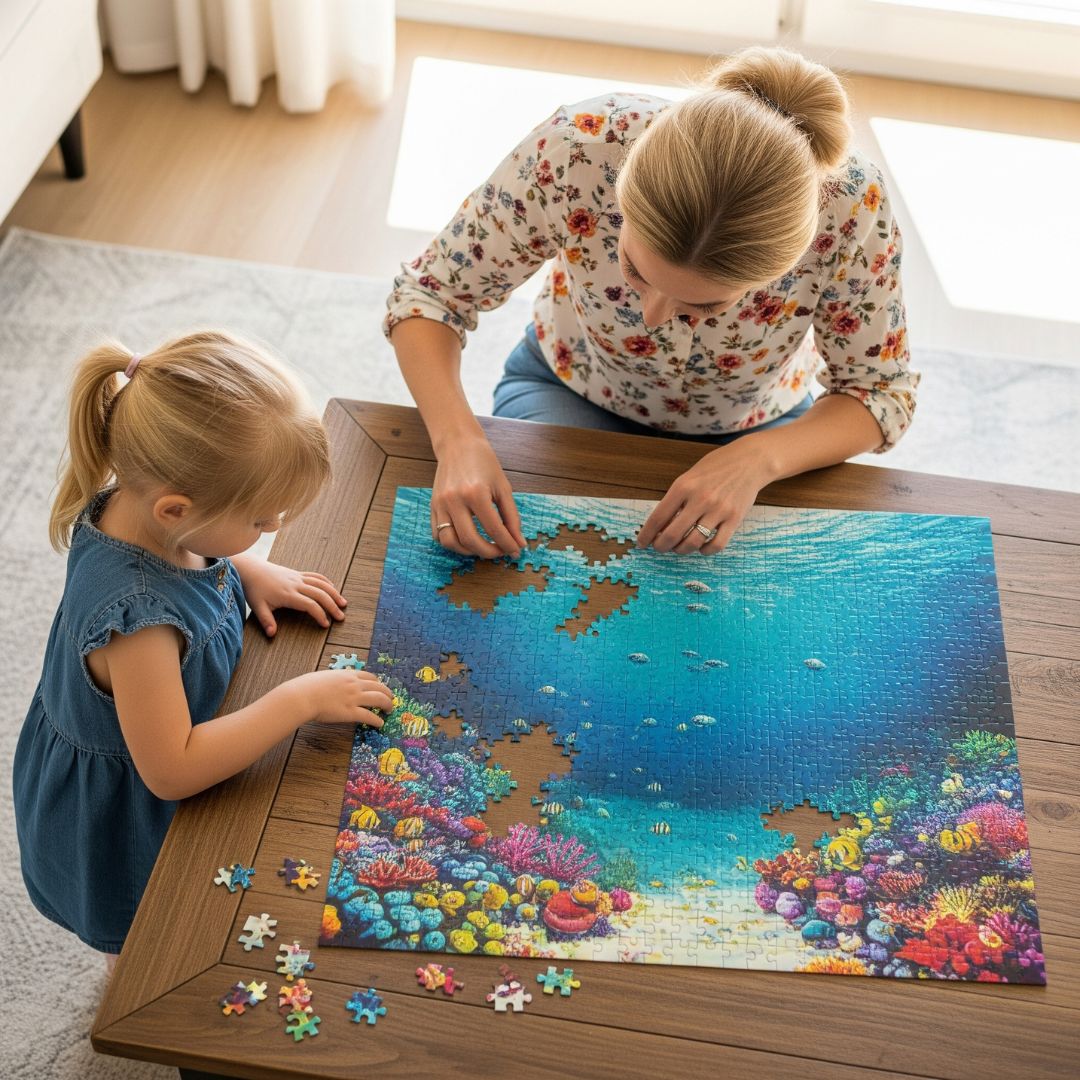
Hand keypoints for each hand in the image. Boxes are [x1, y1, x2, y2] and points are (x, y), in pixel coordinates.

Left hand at [233, 556, 345, 636]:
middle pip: (320, 594)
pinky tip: (333, 590)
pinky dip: (327, 583)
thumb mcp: (257, 606)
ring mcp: (298, 577)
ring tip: (343, 603)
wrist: (251, 569)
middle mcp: (296, 584)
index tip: (326, 624)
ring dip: (334, 593)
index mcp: (288, 594)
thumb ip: (266, 620)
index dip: (320, 615)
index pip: (310, 604)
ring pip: (322, 583)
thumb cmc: (254, 589)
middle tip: (341, 617)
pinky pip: (316, 576)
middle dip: (332, 606)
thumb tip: (272, 634)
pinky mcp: (298, 574)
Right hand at [290, 669, 390, 726]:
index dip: (378, 683)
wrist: (302, 696)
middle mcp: (355, 684)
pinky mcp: (351, 712)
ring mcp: (354, 698)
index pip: (370, 676)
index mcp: (348, 675)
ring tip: (389, 710)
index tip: (380, 687)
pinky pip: (369, 716)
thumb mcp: (324, 677)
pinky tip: (380, 724)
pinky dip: (377, 720)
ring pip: (379, 699)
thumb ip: (334, 680)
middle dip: (387, 693)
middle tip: (390, 699)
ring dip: (387, 705)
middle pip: (379, 687)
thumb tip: (333, 683)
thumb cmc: (307, 686)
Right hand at [431, 434, 526, 558]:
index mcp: (476, 493)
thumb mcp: (503, 487)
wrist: (458, 444)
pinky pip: (438, 535)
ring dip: (468, 551)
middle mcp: (454, 500)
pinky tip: (466, 539)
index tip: (516, 551)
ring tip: (482, 548)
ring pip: (450, 542)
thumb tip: (519, 543)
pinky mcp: (432, 506)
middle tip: (500, 552)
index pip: (494, 529)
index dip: (507, 544)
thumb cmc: (484, 463)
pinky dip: (452, 543)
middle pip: (470, 541)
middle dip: (489, 553)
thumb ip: (512, 517)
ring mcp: (440, 504)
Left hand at [636, 440, 771, 554]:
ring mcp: (719, 510)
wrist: (749, 461)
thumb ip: (675, 499)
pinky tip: (701, 547)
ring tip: (679, 547)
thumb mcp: (689, 477)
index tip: (641, 543)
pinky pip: (716, 545)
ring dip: (681, 550)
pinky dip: (705, 551)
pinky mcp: (734, 519)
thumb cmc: (715, 468)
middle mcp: (700, 499)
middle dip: (660, 546)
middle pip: (672, 535)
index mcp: (683, 486)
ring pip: (693, 543)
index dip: (646, 535)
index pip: (658, 517)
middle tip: (659, 548)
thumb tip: (659, 526)